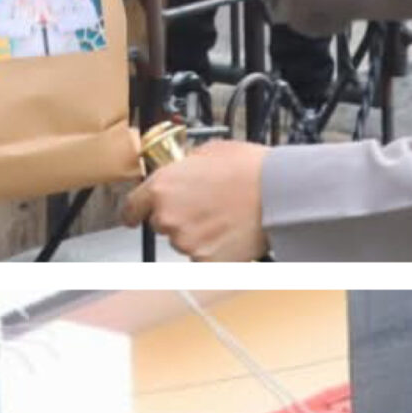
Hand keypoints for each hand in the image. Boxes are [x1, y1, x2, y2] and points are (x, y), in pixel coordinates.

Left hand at [121, 140, 267, 260]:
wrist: (279, 193)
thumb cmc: (250, 169)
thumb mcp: (207, 152)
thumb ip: (182, 167)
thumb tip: (179, 170)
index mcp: (161, 187)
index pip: (131, 207)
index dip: (134, 211)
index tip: (135, 215)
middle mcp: (168, 216)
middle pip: (161, 224)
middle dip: (177, 217)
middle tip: (204, 207)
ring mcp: (186, 241)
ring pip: (182, 241)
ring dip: (197, 233)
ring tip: (222, 218)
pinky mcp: (206, 260)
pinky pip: (202, 258)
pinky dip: (213, 250)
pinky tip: (228, 233)